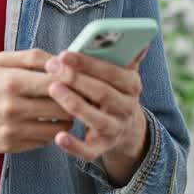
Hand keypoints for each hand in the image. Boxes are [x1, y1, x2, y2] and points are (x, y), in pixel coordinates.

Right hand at [0, 49, 75, 153]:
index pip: (59, 82)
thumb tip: (61, 59)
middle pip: (63, 108)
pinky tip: (44, 122)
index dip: (75, 80)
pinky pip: (42, 142)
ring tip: (63, 110)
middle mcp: (13, 108)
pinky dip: (49, 133)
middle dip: (75, 101)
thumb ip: (31, 57)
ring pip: (57, 129)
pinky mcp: (9, 146)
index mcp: (12, 82)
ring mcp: (11, 131)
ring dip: (65, 120)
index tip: (80, 79)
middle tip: (79, 96)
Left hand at [45, 47, 149, 163]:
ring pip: (96, 119)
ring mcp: (115, 130)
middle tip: (52, 67)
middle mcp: (126, 109)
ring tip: (53, 89)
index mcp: (132, 86)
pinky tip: (59, 136)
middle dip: (76, 79)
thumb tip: (141, 42)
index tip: (64, 54)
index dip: (88, 63)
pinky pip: (89, 151)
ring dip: (74, 104)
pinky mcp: (102, 148)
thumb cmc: (113, 90)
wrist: (124, 128)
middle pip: (102, 93)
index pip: (112, 72)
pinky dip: (74, 145)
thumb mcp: (122, 73)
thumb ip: (126, 57)